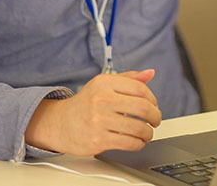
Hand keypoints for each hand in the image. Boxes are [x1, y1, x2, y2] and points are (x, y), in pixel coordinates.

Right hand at [24, 69, 161, 155]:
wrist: (60, 124)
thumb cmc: (86, 104)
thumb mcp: (103, 85)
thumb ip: (128, 78)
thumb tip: (150, 73)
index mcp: (104, 82)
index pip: (140, 88)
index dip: (153, 98)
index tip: (154, 105)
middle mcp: (101, 99)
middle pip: (143, 107)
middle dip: (155, 116)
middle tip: (156, 120)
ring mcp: (99, 120)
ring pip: (138, 128)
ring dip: (148, 133)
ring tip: (147, 133)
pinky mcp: (98, 140)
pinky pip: (129, 143)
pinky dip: (138, 144)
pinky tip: (137, 141)